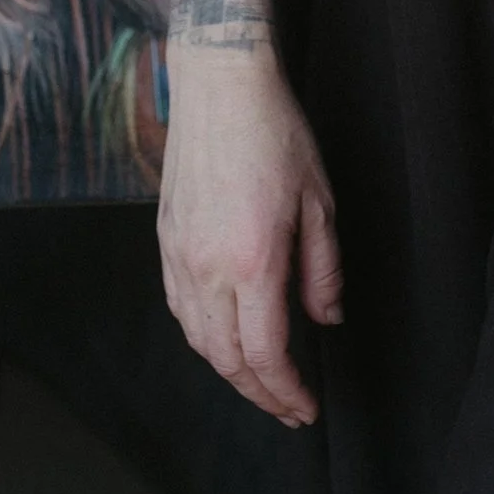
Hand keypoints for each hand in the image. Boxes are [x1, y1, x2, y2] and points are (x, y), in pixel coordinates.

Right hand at [157, 42, 342, 426]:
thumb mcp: (318, 201)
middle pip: (226, 360)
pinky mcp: (166, 240)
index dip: (285, 391)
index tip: (305, 408)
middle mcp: (208, 267)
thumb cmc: (275, 134)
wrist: (219, 85)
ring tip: (260, 380)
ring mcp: (180, 255)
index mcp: (253, 261)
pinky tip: (224, 337)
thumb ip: (323, 269)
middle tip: (287, 407)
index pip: (265, 354)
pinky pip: (180, 308)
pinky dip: (203, 337)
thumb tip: (326, 318)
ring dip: (229, 371)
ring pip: (198, 339)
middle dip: (259, 394)